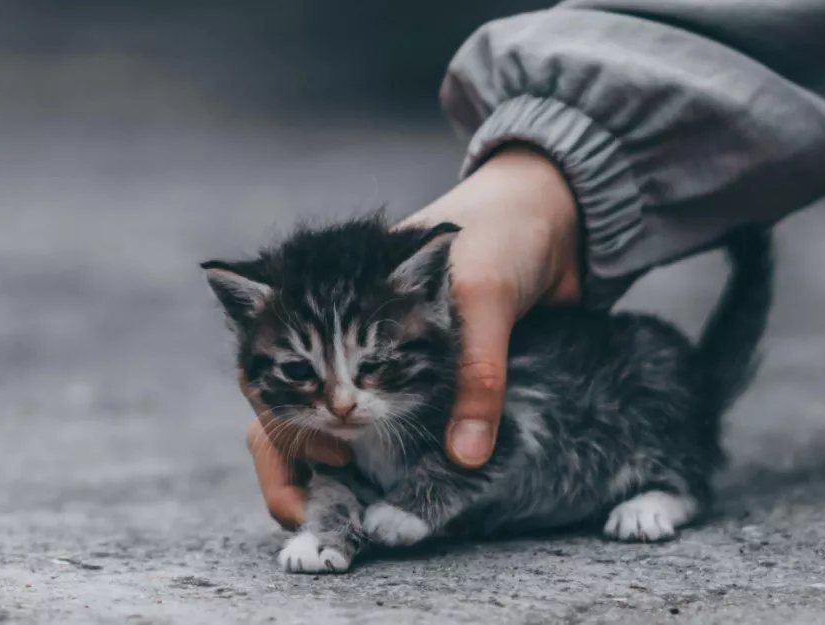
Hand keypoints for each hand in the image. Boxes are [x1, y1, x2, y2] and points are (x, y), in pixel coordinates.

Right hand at [244, 145, 580, 527]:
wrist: (552, 213)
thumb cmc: (503, 234)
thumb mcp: (486, 296)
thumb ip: (478, 373)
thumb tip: (465, 455)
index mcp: (337, 292)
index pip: (272, 359)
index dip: (284, 416)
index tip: (332, 459)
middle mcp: (344, 326)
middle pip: (281, 399)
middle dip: (287, 461)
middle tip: (310, 512)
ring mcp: (372, 351)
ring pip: (317, 415)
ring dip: (316, 464)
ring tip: (338, 508)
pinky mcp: (411, 373)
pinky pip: (371, 420)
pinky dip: (365, 459)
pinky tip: (379, 489)